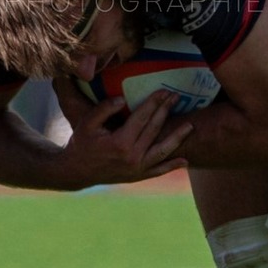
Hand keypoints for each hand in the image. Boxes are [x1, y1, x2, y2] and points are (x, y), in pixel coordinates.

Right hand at [54, 89, 191, 186]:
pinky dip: (172, 166)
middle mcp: (132, 157)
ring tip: (191, 126)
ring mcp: (136, 169)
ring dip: (177, 138)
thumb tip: (122, 99)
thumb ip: (104, 109)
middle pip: (154, 130)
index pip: (142, 118)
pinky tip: (185, 161)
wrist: (77, 172)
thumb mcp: (87, 123)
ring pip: (162, 151)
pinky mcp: (137, 176)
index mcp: (120, 142)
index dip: (154, 103)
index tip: (164, 91)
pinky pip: (158, 171)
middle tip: (176, 97)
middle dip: (166, 111)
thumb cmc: (81, 144)